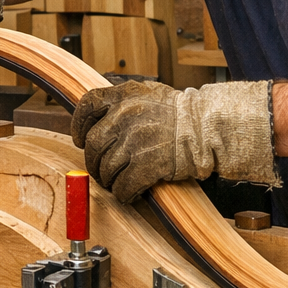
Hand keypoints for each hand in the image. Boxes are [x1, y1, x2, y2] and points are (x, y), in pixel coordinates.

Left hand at [71, 79, 278, 201]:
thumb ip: (124, 103)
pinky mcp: (145, 165)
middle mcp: (124, 116)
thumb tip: (102, 120)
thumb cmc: (184, 113)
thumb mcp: (150, 94)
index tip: (78, 138)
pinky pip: (123, 185)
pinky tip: (131, 193)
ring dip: (108, 180)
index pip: (87, 106)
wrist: (208, 127)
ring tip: (117, 182)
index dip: (78, 124)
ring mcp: (134, 141)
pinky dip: (124, 193)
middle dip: (94, 161)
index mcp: (124, 96)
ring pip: (105, 168)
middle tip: (101, 170)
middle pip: (92, 144)